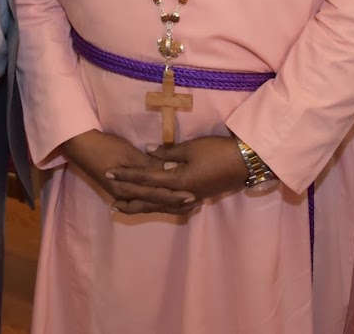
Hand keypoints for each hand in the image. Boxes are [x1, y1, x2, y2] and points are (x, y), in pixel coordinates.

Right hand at [59, 129, 195, 215]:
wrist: (80, 145)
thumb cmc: (104, 146)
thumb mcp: (128, 153)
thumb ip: (148, 165)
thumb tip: (169, 171)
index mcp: (128, 187)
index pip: (157, 194)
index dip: (175, 196)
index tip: (192, 196)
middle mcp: (125, 195)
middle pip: (154, 204)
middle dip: (174, 205)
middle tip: (194, 204)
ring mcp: (121, 194)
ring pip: (147, 205)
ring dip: (165, 207)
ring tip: (183, 207)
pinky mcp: (118, 190)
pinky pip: (139, 202)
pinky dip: (152, 204)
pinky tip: (160, 205)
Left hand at [107, 136, 249, 203]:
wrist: (246, 163)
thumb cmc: (219, 151)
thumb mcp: (193, 148)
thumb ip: (169, 151)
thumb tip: (148, 151)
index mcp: (179, 181)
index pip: (146, 178)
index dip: (127, 175)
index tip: (110, 172)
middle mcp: (182, 195)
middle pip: (148, 197)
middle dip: (127, 193)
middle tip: (108, 190)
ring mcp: (190, 199)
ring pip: (159, 205)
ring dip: (139, 205)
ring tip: (122, 205)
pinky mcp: (197, 198)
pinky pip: (172, 206)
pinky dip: (158, 206)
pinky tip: (152, 205)